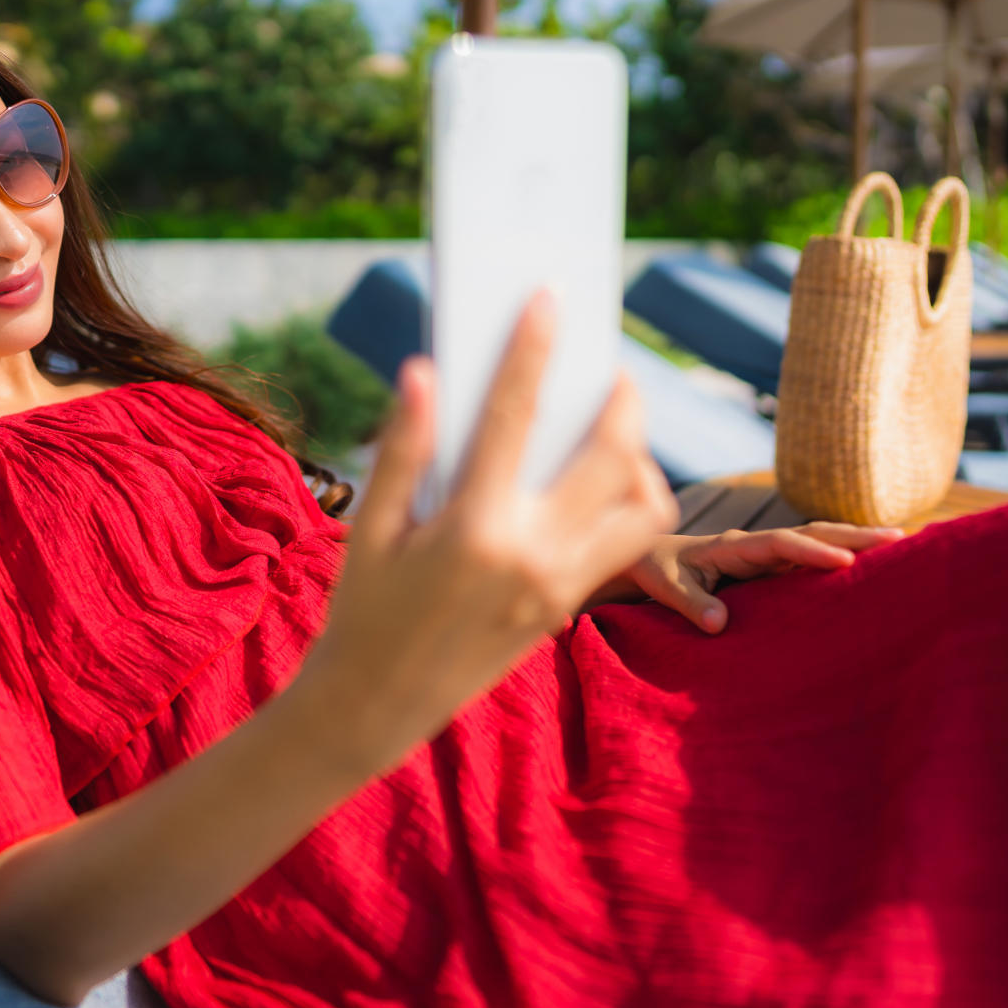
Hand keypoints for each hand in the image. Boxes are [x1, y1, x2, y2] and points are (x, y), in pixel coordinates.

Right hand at [297, 290, 680, 776]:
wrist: (378, 706)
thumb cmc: (363, 611)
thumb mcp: (369, 529)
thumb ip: (403, 450)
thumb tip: (423, 372)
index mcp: (473, 528)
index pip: (514, 416)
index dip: (532, 350)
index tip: (549, 301)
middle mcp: (531, 555)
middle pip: (612, 456)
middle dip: (623, 400)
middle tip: (614, 371)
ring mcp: (560, 586)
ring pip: (644, 508)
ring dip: (642, 460)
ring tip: (614, 434)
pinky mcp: (570, 607)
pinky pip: (627, 544)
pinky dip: (630, 504)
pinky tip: (597, 483)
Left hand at [586, 523, 906, 633]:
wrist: (647, 558)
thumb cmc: (654, 571)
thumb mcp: (663, 586)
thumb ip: (690, 604)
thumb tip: (720, 624)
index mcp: (733, 545)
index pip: (780, 544)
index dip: (812, 552)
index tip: (845, 563)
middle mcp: (757, 544)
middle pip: (812, 533)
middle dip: (853, 536)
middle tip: (900, 539)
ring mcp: (768, 553)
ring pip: (819, 541)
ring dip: (856, 542)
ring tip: (903, 544)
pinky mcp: (772, 566)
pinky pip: (812, 558)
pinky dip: (843, 557)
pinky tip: (874, 567)